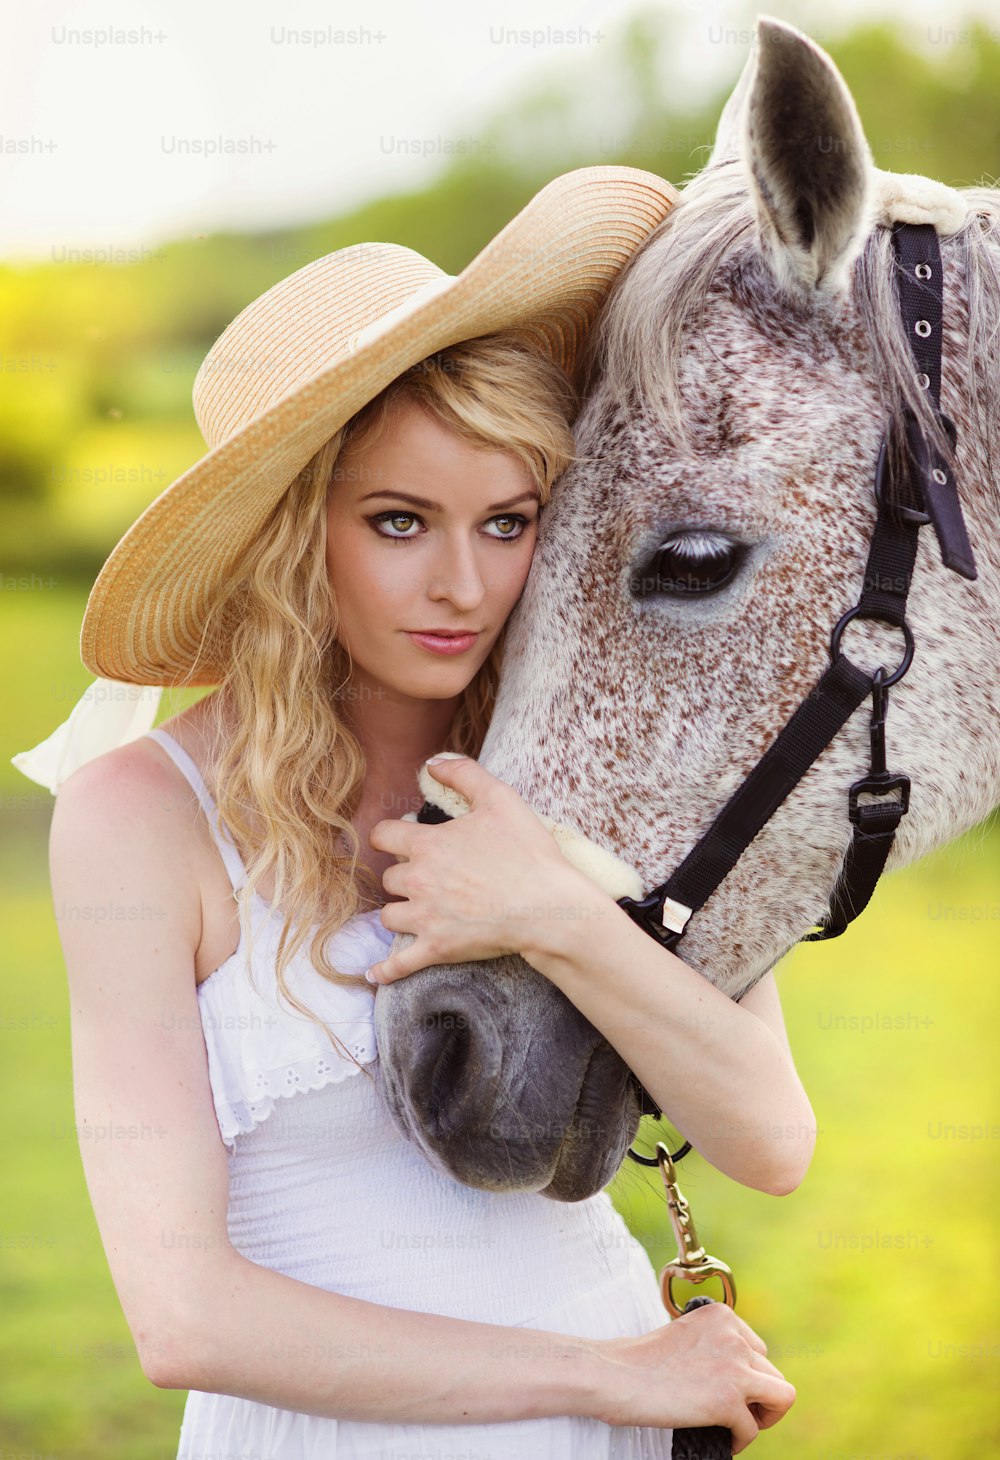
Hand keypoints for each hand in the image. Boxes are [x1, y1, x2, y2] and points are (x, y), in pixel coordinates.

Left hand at [366, 756, 594, 983]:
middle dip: (403, 876)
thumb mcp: (500, 798)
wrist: (549, 906)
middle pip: (388, 878)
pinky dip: (385, 970)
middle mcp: (418, 881)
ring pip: (389, 917)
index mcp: (427, 845)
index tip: (401, 840)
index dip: (390, 835)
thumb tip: (433, 763)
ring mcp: (425, 918)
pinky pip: (399, 964)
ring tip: (416, 911)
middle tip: (425, 877)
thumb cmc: (527, 852)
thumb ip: (464, 773)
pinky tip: (374, 974)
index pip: (383, 835)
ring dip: (400, 912)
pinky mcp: (437, 948)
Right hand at [591, 1302, 794, 1451]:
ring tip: (735, 1427)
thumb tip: (738, 1376)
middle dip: (759, 1399)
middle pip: (772, 1374)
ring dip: (761, 1417)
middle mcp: (734, 1336)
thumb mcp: (687, 1337)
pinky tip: (721, 1439)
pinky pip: (753, 1429)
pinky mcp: (728, 1399)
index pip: (758, 1350)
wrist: (615, 1376)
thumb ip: (714, 1347)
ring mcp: (734, 1366)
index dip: (747, 1377)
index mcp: (722, 1316)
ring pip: (781, 1397)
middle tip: (733, 1415)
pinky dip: (740, 1440)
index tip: (728, 1392)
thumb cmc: (640, 1362)